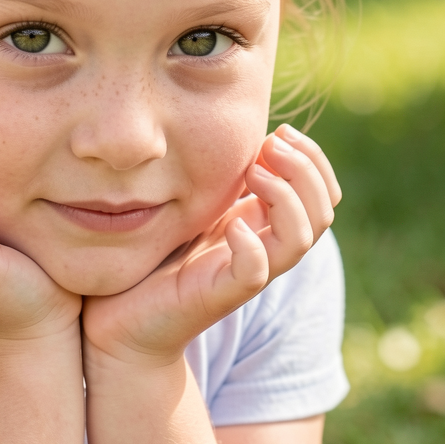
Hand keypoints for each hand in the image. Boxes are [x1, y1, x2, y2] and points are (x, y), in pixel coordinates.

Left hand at [81, 124, 340, 367]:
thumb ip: (219, 174)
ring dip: (285, 197)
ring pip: (300, 240)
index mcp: (263, 223)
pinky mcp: (219, 294)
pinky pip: (254, 273)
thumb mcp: (194, 200)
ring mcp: (246, 273)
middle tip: (271, 144)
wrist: (122, 315)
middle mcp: (264, 247)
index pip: (322, 193)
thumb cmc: (156, 252)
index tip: (280, 130)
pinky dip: (251, 245)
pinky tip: (231, 223)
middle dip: (306, 170)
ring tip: (253, 174)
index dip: (314, 159)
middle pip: (323, 212)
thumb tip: (238, 128)